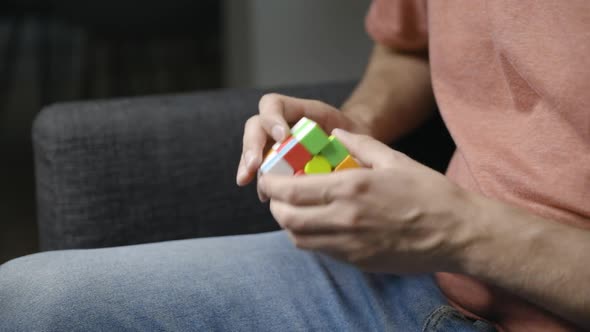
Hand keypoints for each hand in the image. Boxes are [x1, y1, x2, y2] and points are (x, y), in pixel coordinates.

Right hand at [236, 94, 370, 186]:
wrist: (356, 149)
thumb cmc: (354, 138)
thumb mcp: (353, 131)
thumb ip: (347, 138)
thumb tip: (340, 149)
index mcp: (299, 112)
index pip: (273, 104)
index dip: (272, 118)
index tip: (282, 136)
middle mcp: (282, 126)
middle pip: (255, 126)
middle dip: (252, 145)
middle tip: (255, 164)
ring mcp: (275, 145)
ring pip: (253, 149)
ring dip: (247, 164)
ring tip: (247, 179)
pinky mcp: (277, 165)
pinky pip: (262, 171)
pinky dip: (261, 183)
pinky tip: (264, 195)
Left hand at [258, 129, 475, 273]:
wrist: (458, 233)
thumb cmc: (430, 193)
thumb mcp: (395, 159)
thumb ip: (360, 144)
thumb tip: (335, 134)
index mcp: (352, 189)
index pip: (292, 191)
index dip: (272, 184)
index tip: (268, 177)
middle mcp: (345, 219)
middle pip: (288, 220)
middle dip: (275, 206)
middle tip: (277, 195)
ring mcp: (350, 245)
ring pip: (300, 240)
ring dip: (289, 224)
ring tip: (296, 209)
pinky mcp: (358, 261)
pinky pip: (320, 251)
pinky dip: (309, 238)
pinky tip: (319, 224)